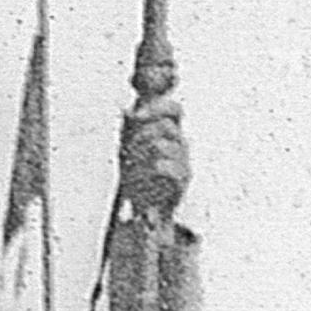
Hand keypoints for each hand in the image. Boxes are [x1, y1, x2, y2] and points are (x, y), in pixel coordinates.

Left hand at [115, 99, 188, 224]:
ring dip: (140, 152)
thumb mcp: (129, 144)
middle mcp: (180, 142)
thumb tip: (127, 110)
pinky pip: (166, 166)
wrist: (142, 202)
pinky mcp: (183, 178)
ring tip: (130, 164)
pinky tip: (141, 174)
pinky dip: (148, 168)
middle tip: (128, 146)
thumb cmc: (138, 171)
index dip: (157, 108)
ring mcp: (184, 160)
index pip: (174, 109)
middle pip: (167, 126)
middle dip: (142, 133)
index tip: (135, 116)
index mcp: (170, 130)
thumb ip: (130, 125)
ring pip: (162, 145)